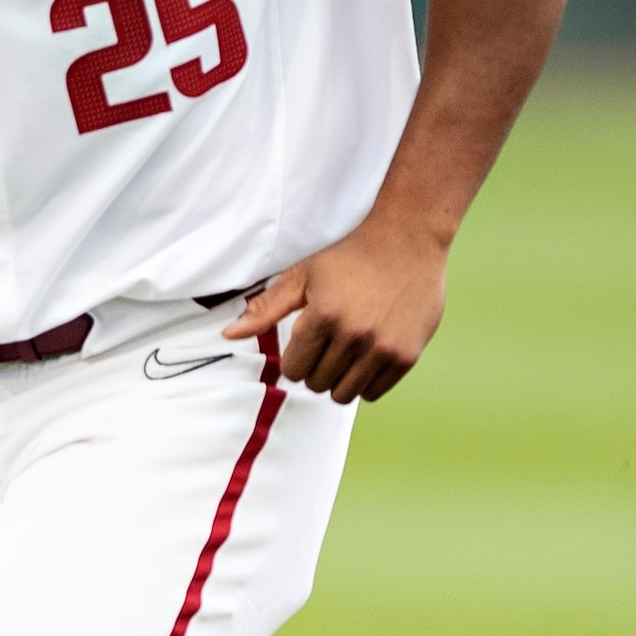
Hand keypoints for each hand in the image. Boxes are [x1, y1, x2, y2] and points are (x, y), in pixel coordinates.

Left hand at [230, 217, 453, 405]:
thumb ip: (266, 309)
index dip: (296, 358)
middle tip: (328, 345)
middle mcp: (353, 335)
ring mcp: (382, 348)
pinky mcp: (405, 356)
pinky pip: (373, 393)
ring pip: (344, 395)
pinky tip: (367, 356)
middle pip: (317, 384)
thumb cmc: (349, 256)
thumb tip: (228, 336)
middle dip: (317, 368)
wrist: (407, 240)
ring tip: (345, 353)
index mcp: (322, 316)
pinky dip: (365, 382)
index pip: (293, 370)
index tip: (307, 342)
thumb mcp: (303, 275)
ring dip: (339, 379)